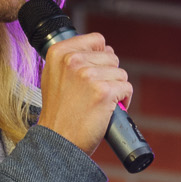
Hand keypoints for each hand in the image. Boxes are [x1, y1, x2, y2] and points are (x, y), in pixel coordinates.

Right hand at [39, 33, 133, 157]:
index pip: (97, 40)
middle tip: (95, 94)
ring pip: (121, 73)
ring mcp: (88, 75)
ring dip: (116, 88)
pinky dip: (123, 100)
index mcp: (59, 53)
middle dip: (109, 76)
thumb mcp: (54, 76)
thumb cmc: (58, 113)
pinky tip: (109, 109)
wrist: (57, 141)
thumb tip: (103, 49)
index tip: (95, 72)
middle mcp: (72, 60)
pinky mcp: (103, 92)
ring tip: (101, 102)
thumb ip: (72, 59)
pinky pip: (126, 88)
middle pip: (111, 57)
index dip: (101, 56)